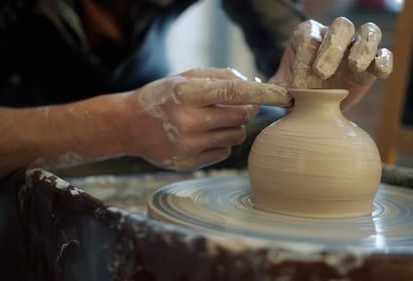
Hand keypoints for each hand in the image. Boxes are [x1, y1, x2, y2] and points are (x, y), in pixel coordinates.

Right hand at [131, 68, 289, 170]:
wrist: (130, 126)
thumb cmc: (163, 96)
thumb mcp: (185, 77)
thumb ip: (220, 77)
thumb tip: (254, 85)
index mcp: (186, 94)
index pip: (234, 92)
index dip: (262, 94)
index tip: (283, 95)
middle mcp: (187, 121)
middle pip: (241, 117)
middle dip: (247, 109)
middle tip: (237, 105)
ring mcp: (188, 145)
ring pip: (236, 136)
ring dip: (233, 126)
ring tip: (213, 120)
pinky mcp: (189, 163)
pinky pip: (225, 152)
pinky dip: (221, 143)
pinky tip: (202, 136)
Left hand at [269, 17, 392, 109]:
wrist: (318, 108)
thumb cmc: (297, 93)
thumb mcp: (282, 91)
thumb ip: (273, 90)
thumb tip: (262, 93)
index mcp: (308, 35)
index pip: (310, 38)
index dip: (306, 59)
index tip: (301, 84)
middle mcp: (333, 35)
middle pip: (341, 27)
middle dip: (332, 48)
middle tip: (322, 73)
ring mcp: (356, 46)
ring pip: (369, 32)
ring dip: (363, 49)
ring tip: (355, 68)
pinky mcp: (373, 62)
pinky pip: (384, 54)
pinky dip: (383, 60)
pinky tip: (378, 73)